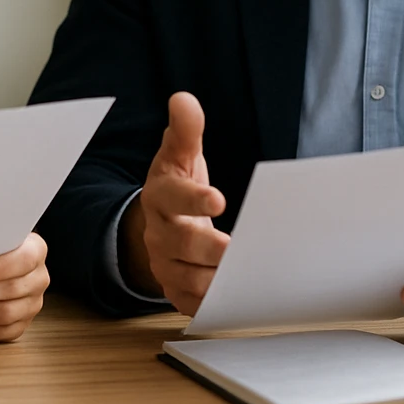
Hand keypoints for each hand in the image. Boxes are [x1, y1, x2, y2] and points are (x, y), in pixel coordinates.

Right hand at [122, 92, 230, 315]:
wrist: (161, 223)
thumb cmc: (178, 186)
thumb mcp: (181, 156)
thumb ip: (185, 130)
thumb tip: (183, 99)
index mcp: (160, 196)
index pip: (173, 197)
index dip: (194, 198)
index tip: (219, 199)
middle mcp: (158, 233)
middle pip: (181, 244)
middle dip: (210, 249)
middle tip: (238, 249)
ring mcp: (164, 264)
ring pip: (188, 279)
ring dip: (215, 280)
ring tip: (245, 276)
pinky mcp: (174, 289)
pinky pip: (190, 303)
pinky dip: (212, 304)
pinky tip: (237, 297)